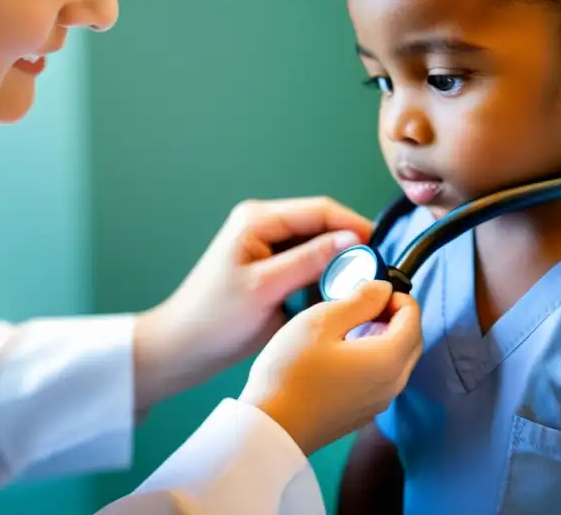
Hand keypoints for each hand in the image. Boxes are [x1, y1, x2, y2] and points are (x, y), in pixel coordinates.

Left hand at [133, 196, 371, 411]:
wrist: (181, 351)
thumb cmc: (213, 320)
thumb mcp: (265, 288)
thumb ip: (309, 260)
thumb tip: (352, 240)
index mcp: (259, 220)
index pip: (320, 210)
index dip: (353, 226)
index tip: (379, 251)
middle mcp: (265, 227)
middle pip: (321, 227)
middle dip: (347, 249)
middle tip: (371, 276)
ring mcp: (268, 249)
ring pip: (318, 249)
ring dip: (336, 267)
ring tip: (354, 291)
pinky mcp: (271, 271)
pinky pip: (308, 267)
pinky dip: (322, 281)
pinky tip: (330, 300)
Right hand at [239, 280, 422, 455]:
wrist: (271, 428)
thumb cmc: (292, 370)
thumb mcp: (322, 321)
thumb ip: (360, 301)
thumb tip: (383, 289)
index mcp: (389, 359)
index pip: (413, 317)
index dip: (396, 296)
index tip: (368, 292)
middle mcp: (394, 384)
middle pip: (412, 340)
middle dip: (395, 316)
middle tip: (363, 305)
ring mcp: (379, 403)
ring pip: (399, 361)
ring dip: (386, 337)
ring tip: (350, 326)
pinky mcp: (363, 414)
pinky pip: (383, 378)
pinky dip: (376, 358)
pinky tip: (343, 354)